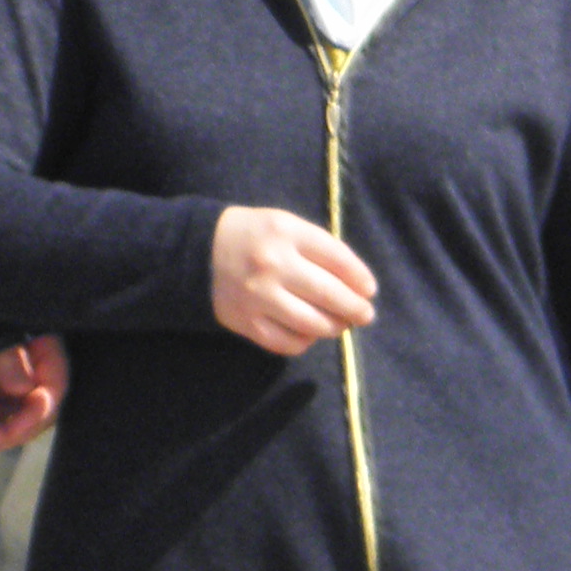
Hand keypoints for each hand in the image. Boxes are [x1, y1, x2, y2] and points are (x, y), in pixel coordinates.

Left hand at [0, 336, 66, 455]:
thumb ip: (6, 354)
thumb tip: (23, 388)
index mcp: (44, 340)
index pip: (55, 384)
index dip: (37, 412)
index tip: (12, 430)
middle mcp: (36, 359)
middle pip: (40, 405)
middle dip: (16, 430)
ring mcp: (17, 372)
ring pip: (20, 414)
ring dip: (2, 434)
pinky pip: (2, 412)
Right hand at [210, 206, 375, 354]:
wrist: (200, 252)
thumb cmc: (255, 237)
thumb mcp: (286, 226)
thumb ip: (320, 249)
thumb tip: (359, 285)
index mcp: (286, 233)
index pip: (337, 259)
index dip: (360, 278)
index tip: (370, 290)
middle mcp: (273, 265)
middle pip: (329, 294)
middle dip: (355, 309)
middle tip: (365, 315)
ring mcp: (258, 297)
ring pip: (312, 324)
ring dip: (334, 327)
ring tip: (340, 324)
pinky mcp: (246, 323)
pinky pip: (287, 343)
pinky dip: (305, 341)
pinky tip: (309, 333)